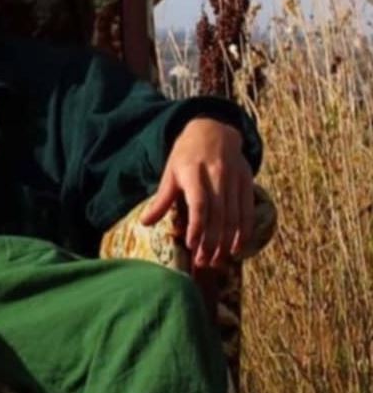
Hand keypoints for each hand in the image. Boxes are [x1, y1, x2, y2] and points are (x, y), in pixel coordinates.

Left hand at [139, 118, 253, 268]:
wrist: (213, 130)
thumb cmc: (186, 156)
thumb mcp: (170, 173)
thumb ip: (162, 200)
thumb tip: (145, 223)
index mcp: (193, 172)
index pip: (198, 202)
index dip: (196, 225)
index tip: (190, 244)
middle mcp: (217, 175)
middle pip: (217, 214)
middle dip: (210, 241)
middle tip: (202, 262)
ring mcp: (234, 178)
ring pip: (233, 215)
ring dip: (226, 241)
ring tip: (216, 261)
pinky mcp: (247, 181)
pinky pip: (247, 210)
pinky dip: (244, 231)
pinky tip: (237, 248)